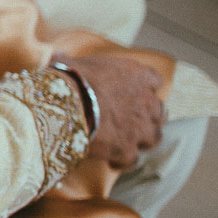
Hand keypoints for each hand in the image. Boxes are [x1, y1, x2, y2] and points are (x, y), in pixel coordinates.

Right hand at [58, 53, 164, 168]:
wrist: (65, 106)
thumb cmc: (68, 79)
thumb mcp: (70, 63)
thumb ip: (73, 62)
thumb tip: (58, 57)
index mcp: (136, 75)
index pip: (154, 79)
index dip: (144, 86)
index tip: (132, 89)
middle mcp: (146, 102)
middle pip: (159, 111)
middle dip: (147, 115)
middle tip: (130, 118)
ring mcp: (141, 129)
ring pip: (154, 137)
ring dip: (141, 139)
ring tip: (124, 140)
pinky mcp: (128, 151)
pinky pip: (132, 160)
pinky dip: (123, 160)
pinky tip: (110, 159)